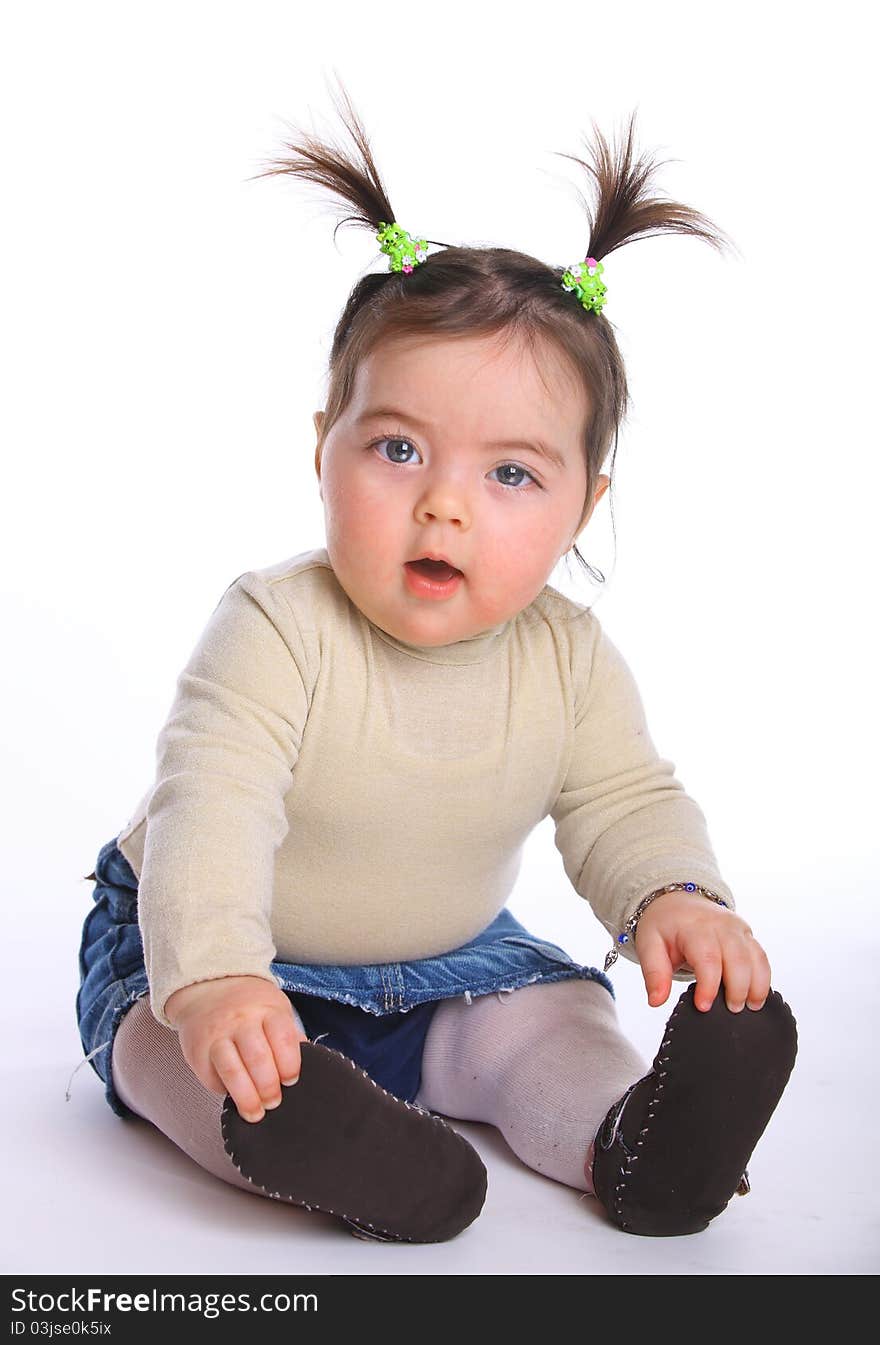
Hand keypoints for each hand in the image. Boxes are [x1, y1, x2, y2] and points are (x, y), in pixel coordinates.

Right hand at [164, 975, 308, 1122]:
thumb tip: (309, 1063)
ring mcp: (217, 1036)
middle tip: (274, 1101)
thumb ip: (289, 1035)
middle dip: (269, 1087)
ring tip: (255, 1112)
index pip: (283, 1040)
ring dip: (247, 1098)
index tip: (291, 1081)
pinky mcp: (197, 1052)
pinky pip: (212, 1078)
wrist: (206, 987)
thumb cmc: (247, 1003)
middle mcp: (241, 1021)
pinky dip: (224, 1091)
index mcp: (267, 1009)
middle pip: (259, 1059)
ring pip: (233, 1072)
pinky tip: (234, 1095)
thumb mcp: (275, 1007)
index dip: (290, 1066)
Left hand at [633, 891, 771, 1013]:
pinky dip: (763, 979)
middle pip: (738, 960)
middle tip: (730, 1010)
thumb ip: (654, 974)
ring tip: (749, 1007)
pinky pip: (762, 958)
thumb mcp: (649, 945)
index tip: (703, 1007)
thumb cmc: (665, 925)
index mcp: (695, 928)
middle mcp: (721, 926)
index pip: (708, 959)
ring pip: (756, 959)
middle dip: (738, 989)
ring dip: (756, 986)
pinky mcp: (748, 935)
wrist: (678, 902)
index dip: (709, 986)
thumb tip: (656, 1000)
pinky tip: (756, 996)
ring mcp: (738, 929)